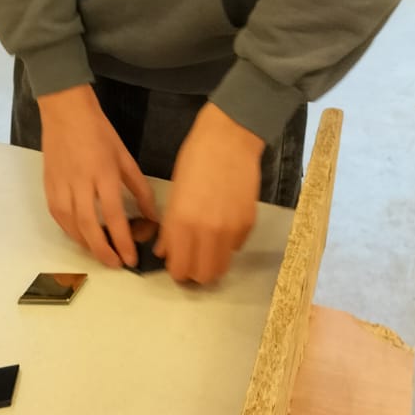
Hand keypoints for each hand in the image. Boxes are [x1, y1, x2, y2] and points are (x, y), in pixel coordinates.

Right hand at [38, 84, 158, 268]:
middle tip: (115, 265)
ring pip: (70, 223)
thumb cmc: (99, 131)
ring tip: (99, 254)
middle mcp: (80, 182)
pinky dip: (68, 230)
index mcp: (103, 173)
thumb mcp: (125, 157)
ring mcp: (61, 184)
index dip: (122, 241)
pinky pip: (57, 214)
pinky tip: (79, 237)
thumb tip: (152, 216)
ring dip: (85, 244)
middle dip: (102, 250)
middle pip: (89, 225)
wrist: (65, 111)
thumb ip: (139, 188)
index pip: (113, 215)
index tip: (131, 259)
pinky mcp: (48, 184)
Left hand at [156, 103, 262, 283]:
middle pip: (203, 276)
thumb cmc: (195, 160)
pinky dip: (227, 246)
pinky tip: (221, 227)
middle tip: (189, 260)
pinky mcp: (248, 224)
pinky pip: (235, 248)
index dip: (176, 270)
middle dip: (194, 273)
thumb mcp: (174, 193)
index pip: (180, 268)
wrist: (229, 139)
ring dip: (212, 264)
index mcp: (182, 222)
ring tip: (205, 249)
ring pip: (222, 268)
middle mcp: (207, 232)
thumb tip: (165, 251)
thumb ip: (170, 228)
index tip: (174, 263)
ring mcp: (231, 230)